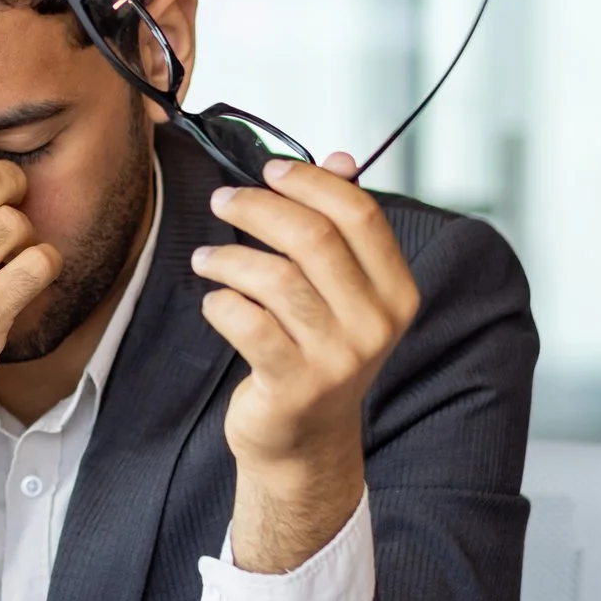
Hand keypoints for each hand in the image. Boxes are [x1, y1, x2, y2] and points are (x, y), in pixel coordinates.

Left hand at [191, 153, 417, 572]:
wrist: (304, 442)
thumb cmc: (315, 354)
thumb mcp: (340, 291)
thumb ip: (342, 227)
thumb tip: (341, 158)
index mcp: (395, 292)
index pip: (358, 214)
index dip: (310, 182)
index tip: (269, 170)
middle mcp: (375, 324)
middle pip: (313, 239)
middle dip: (258, 208)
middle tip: (222, 200)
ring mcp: (338, 358)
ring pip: (275, 278)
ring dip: (228, 257)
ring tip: (205, 258)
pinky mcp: (295, 385)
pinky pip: (247, 323)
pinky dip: (221, 304)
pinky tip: (215, 303)